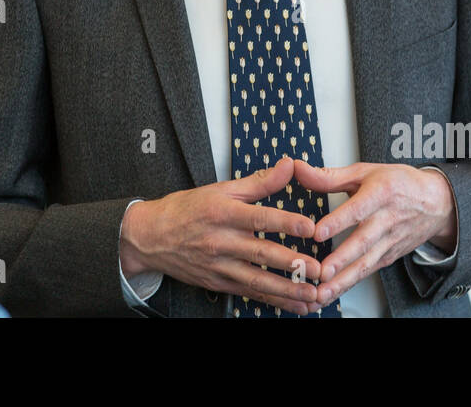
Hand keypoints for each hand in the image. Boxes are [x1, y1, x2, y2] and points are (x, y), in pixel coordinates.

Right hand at [120, 156, 324, 313]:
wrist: (150, 237)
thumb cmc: (186, 209)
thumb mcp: (220, 189)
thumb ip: (259, 182)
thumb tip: (289, 165)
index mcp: (222, 213)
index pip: (258, 217)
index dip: (285, 222)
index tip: (310, 227)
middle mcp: (220, 241)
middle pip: (261, 253)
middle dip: (293, 264)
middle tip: (320, 269)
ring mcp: (218, 266)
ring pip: (257, 280)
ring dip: (287, 290)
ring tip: (312, 294)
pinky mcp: (218, 283)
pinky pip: (249, 293)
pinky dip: (273, 301)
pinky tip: (294, 305)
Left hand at [292, 160, 456, 307]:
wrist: (436, 202)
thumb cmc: (398, 183)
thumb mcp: (365, 172)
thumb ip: (329, 176)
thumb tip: (298, 169)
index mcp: (380, 193)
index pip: (357, 209)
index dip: (338, 222)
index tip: (318, 233)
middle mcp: (387, 220)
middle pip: (363, 242)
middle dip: (341, 259)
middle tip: (321, 272)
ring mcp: (389, 241)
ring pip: (366, 263)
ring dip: (344, 280)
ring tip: (323, 291)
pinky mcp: (389, 257)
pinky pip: (368, 272)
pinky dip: (350, 284)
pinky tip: (332, 293)